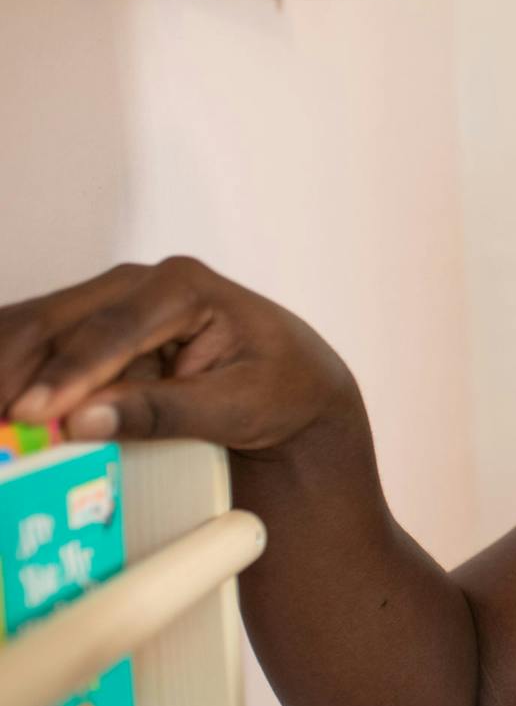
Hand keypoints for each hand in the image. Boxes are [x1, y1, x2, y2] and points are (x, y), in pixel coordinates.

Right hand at [0, 257, 354, 452]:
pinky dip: (10, 369)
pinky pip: (37, 344)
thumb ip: (165, 412)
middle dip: (15, 372)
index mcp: (184, 287)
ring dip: (4, 369)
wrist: (296, 383)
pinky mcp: (92, 328)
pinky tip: (1, 405)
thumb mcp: (240, 406)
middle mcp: (139, 283)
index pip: (113, 330)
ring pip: (35, 329)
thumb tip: (85, 421)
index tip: (32, 413)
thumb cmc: (281, 388)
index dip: (67, 373)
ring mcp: (110, 301)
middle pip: (58, 323)